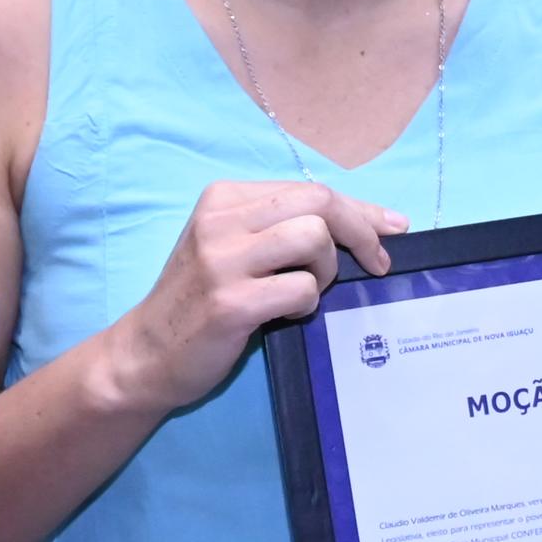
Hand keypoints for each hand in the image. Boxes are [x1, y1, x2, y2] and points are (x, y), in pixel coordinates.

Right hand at [99, 179, 406, 420]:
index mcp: (224, 198)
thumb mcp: (233, 247)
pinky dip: (307, 303)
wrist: (147, 353)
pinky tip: (287, 313)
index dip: (360, 209)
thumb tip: (370, 222)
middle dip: (360, 232)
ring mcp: (222, 260)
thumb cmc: (200, 301)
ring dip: (327, 269)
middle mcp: (221, 220)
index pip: (309, 188)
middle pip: (318, 203)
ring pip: (314, 238)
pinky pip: (301, 288)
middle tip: (375, 264)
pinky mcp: (230, 302)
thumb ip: (282, 228)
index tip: (393, 227)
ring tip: (306, 290)